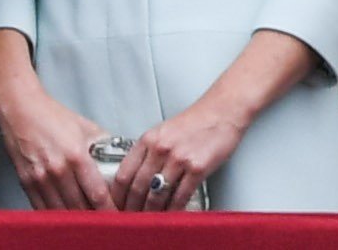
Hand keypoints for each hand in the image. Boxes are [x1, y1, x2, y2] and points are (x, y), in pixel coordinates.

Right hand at [0, 86, 115, 210]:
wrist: (20, 109)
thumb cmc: (51, 116)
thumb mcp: (85, 127)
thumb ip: (102, 145)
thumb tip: (118, 158)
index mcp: (76, 156)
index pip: (97, 195)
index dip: (109, 210)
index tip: (117, 216)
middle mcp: (58, 170)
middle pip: (80, 208)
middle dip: (94, 218)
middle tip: (104, 221)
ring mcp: (40, 179)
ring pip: (62, 212)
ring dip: (75, 219)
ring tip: (86, 221)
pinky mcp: (26, 183)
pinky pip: (43, 209)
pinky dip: (56, 216)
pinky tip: (65, 217)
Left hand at [113, 100, 245, 211]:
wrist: (221, 112)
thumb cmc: (194, 123)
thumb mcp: (163, 133)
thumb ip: (147, 153)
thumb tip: (134, 180)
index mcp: (148, 140)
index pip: (123, 174)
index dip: (116, 197)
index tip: (117, 207)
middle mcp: (160, 148)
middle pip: (137, 188)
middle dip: (132, 210)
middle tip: (131, 222)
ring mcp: (178, 158)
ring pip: (156, 196)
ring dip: (151, 214)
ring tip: (149, 224)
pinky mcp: (197, 168)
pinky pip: (180, 197)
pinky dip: (174, 211)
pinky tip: (171, 216)